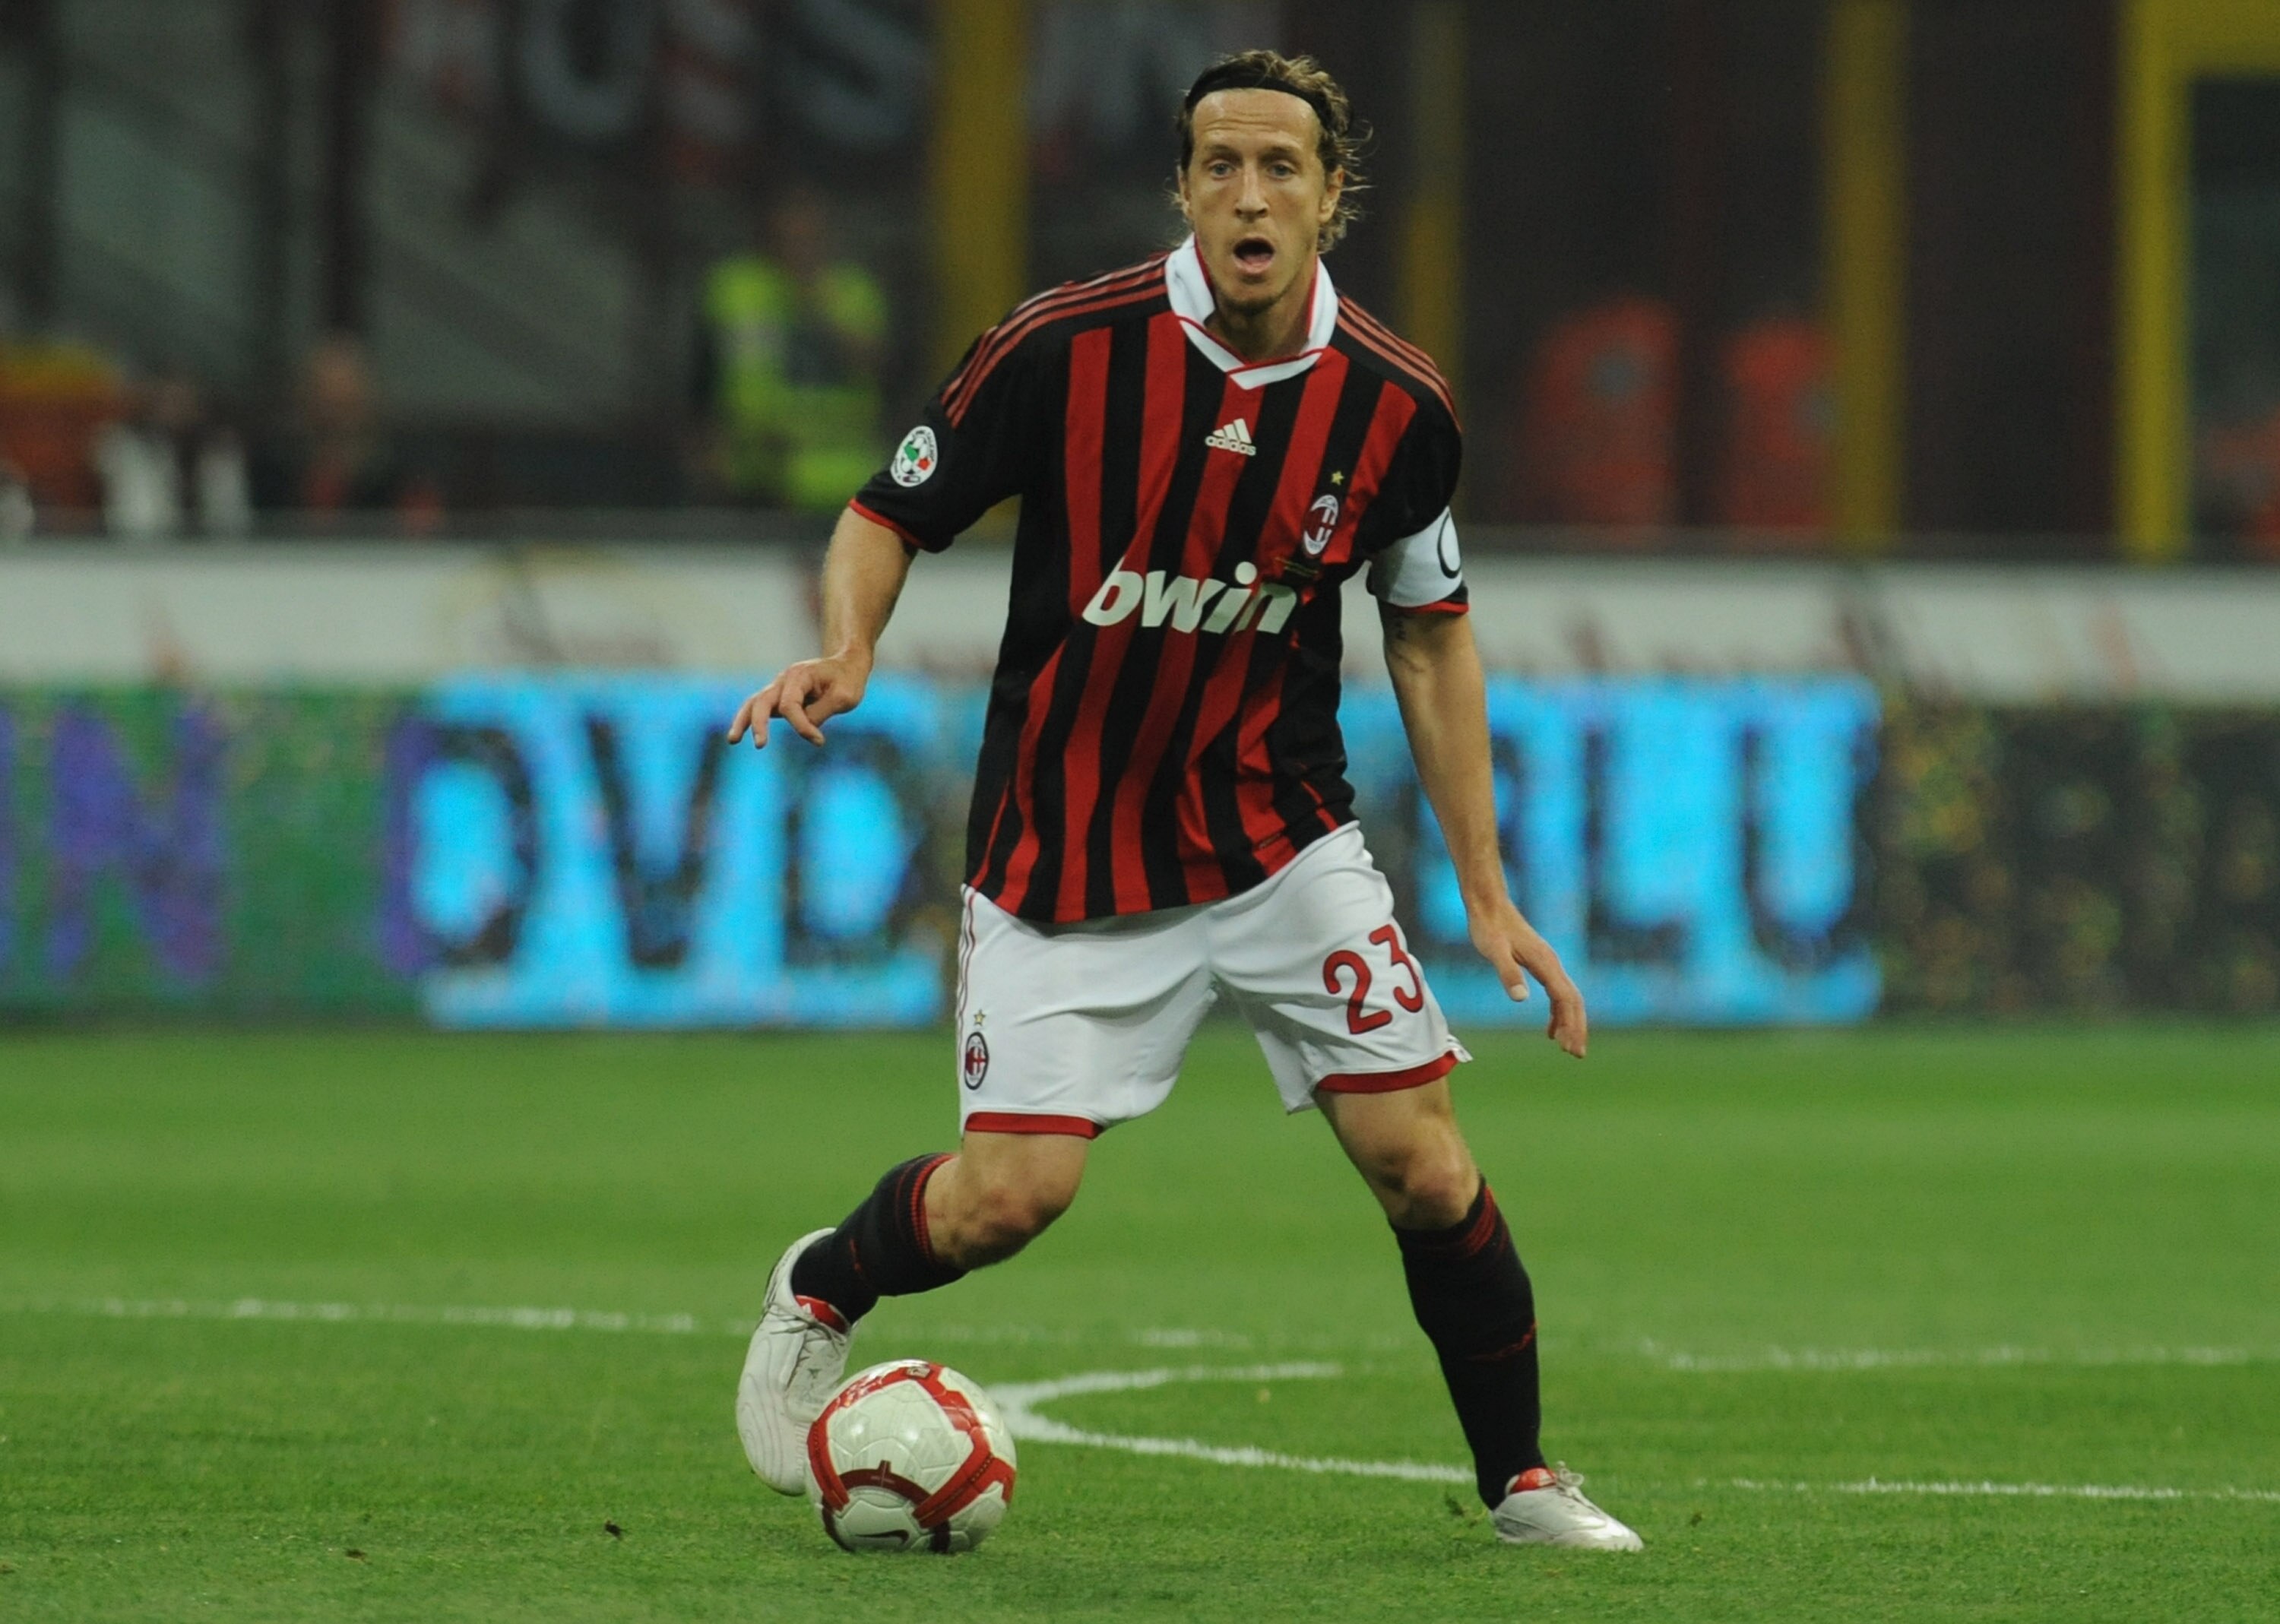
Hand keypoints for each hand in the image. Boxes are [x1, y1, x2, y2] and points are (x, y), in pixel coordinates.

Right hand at [725, 653, 869, 747]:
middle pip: (763, 701)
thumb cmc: (847, 680)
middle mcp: (784, 680)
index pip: (791, 705)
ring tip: (732, 740)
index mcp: (800, 675)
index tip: (819, 740)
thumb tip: (804, 728)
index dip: (802, 726)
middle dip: (759, 724)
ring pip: (754, 703)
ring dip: (743, 721)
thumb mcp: (844, 697)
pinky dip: (748, 720)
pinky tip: (737, 737)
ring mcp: (779, 688)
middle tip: (760, 745)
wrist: (846, 665)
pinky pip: (758, 708)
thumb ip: (821, 713)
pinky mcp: (779, 698)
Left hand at [1467, 897, 1587, 1058]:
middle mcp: (1552, 964)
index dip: (1571, 1025)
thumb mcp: (1494, 951)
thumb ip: (1507, 973)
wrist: (1489, 905)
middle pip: (1573, 1001)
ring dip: (1569, 1023)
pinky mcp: (1539, 964)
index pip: (1566, 1000)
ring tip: (1566, 1047)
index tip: (1571, 1048)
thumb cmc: (1489, 928)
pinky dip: (1557, 1013)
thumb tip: (1520, 999)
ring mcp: (1547, 964)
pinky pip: (1556, 993)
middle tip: (1576, 1055)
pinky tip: (1550, 1030)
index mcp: (1545, 964)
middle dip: (1577, 1028)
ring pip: (1567, 998)